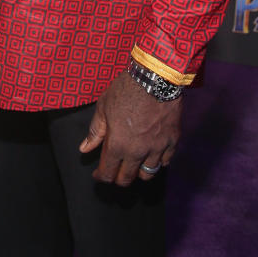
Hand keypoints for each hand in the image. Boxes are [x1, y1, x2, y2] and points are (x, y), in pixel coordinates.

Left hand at [79, 70, 181, 185]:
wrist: (155, 78)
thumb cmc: (126, 90)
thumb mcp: (103, 108)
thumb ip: (95, 132)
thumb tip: (84, 149)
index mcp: (117, 145)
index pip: (107, 173)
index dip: (101, 176)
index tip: (98, 174)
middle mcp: (137, 152)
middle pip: (127, 178)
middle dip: (119, 178)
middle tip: (115, 171)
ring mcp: (157, 148)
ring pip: (148, 173)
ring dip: (139, 172)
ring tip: (134, 164)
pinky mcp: (172, 141)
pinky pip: (166, 161)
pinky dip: (158, 161)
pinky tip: (152, 155)